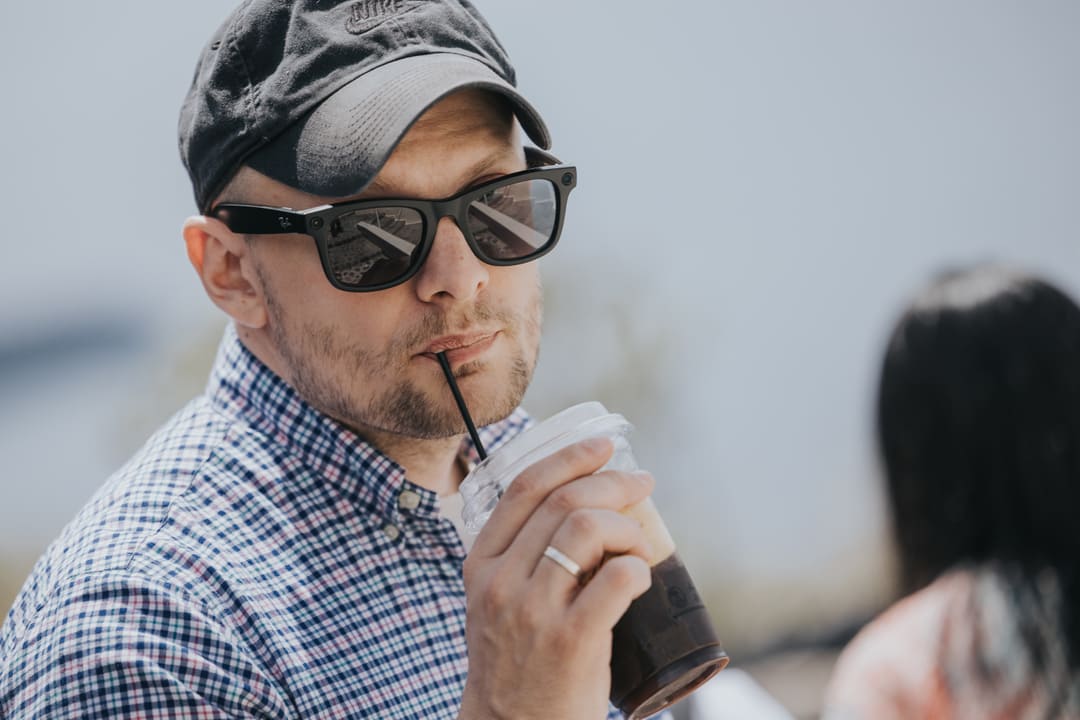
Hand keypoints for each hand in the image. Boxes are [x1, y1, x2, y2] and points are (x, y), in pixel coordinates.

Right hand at [457, 437, 654, 719]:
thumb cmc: (517, 667)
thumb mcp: (497, 605)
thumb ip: (523, 560)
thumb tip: (585, 509)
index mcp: (481, 565)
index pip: (524, 487)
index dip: (569, 456)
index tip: (604, 446)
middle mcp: (501, 582)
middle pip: (564, 501)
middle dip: (614, 483)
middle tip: (642, 485)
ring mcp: (534, 612)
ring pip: (588, 529)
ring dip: (627, 527)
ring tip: (639, 547)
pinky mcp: (571, 641)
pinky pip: (617, 579)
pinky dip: (639, 568)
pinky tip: (641, 578)